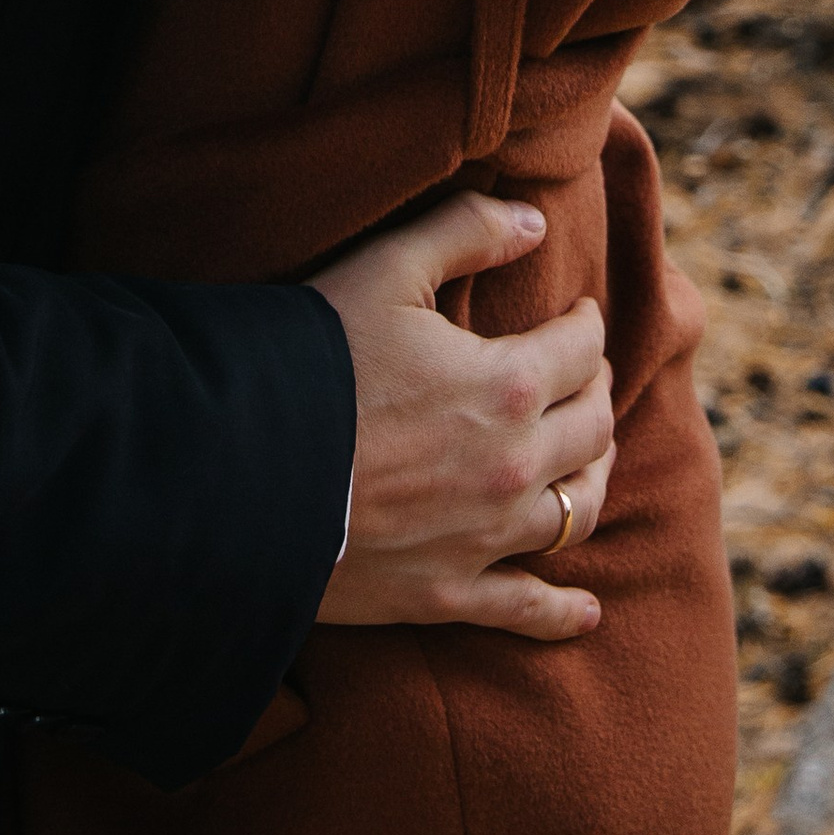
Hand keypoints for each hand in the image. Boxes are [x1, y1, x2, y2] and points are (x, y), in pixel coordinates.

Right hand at [310, 195, 614, 642]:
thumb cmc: (312, 360)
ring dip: (595, 477)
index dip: (585, 325)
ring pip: (579, 511)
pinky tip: (585, 611)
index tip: (578, 316)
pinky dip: (563, 612)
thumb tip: (536, 222)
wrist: (238, 471)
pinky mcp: (446, 594)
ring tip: (590, 457)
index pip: (581, 350)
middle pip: (592, 428)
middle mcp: (512, 467)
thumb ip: (466, 231)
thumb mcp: (387, 267)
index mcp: (505, 385)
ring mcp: (484, 540)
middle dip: (595, 392)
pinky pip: (526, 608)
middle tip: (583, 375)